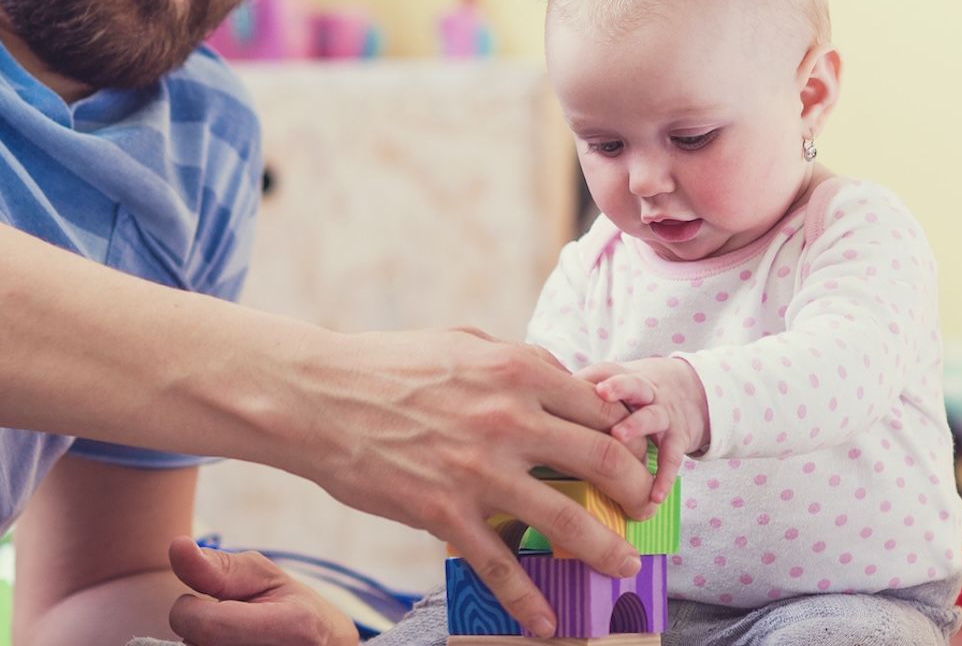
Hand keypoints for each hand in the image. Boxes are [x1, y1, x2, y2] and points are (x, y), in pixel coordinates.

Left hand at [166, 538, 354, 645]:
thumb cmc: (289, 605)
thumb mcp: (263, 577)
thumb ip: (217, 568)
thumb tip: (177, 546)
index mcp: (293, 626)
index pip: (206, 629)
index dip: (187, 612)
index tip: (197, 602)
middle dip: (198, 634)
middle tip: (223, 624)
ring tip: (230, 638)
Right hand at [283, 328, 653, 637]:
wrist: (317, 398)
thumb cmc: (389, 367)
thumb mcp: (466, 344)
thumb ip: (520, 363)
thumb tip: (568, 384)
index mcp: (517, 372)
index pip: (600, 407)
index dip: (628, 435)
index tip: (636, 456)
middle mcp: (508, 420)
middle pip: (602, 461)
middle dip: (635, 492)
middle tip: (644, 510)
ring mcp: (478, 470)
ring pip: (565, 520)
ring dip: (605, 550)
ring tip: (624, 567)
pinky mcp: (443, 513)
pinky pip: (499, 565)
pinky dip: (527, 600)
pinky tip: (546, 621)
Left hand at [578, 356, 709, 505]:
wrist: (683, 390)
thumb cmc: (627, 394)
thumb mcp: (601, 384)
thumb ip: (566, 397)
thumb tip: (522, 419)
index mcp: (615, 378)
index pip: (601, 372)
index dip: (588, 377)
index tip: (569, 381)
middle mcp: (642, 390)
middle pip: (631, 383)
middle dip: (618, 388)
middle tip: (601, 394)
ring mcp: (663, 412)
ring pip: (652, 415)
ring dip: (636, 425)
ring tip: (620, 439)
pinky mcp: (678, 436)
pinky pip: (673, 456)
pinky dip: (664, 476)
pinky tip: (652, 496)